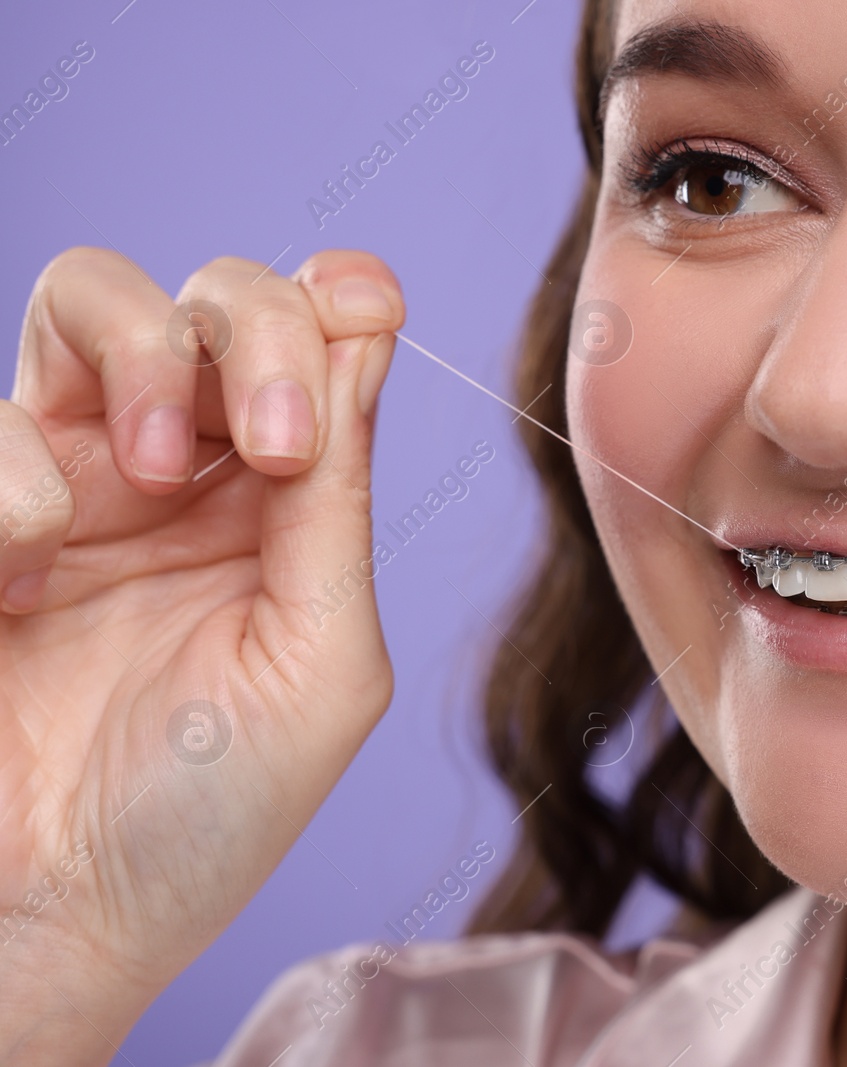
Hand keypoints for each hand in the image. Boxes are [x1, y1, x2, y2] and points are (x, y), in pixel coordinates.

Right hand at [0, 248, 401, 1065]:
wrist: (52, 917)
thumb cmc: (203, 815)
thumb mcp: (318, 663)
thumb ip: (337, 505)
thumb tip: (367, 336)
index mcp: (287, 507)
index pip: (321, 340)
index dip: (339, 299)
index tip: (364, 316)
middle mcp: (186, 472)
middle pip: (219, 295)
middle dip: (255, 330)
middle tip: (269, 450)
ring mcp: (69, 476)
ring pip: (92, 295)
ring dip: (142, 356)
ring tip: (150, 478)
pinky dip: (16, 485)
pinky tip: (28, 584)